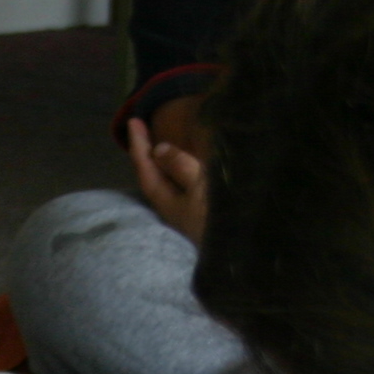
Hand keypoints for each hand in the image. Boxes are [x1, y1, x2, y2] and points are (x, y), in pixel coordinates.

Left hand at [125, 117, 207, 241]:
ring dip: (162, 163)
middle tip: (143, 129)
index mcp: (166, 201)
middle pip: (152, 176)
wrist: (240, 253)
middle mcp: (171, 209)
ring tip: (160, 145)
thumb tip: (159, 149)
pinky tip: (184, 169)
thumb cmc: (218, 216)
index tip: (133, 120)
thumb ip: (179, 165)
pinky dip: (177, 172)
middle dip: (146, 152)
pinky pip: (180, 188)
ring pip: (166, 183)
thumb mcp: (200, 185)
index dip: (138, 143)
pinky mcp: (199, 218)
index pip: (145, 168)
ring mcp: (185, 215)